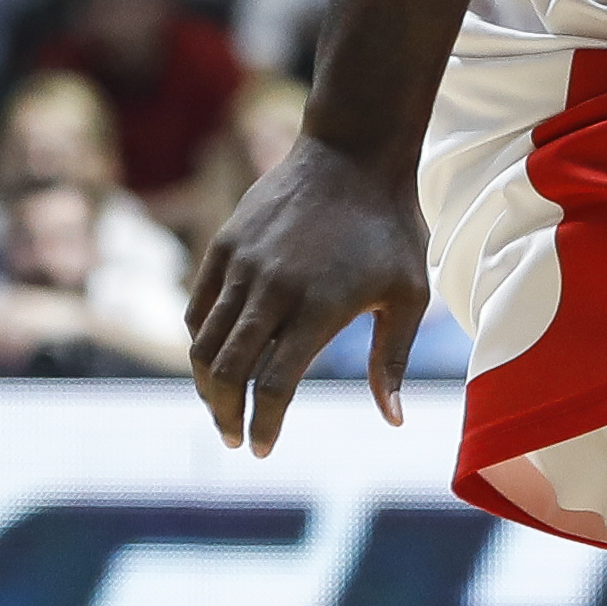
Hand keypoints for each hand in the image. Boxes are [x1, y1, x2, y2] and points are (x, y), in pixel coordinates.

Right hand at [186, 135, 430, 454]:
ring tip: (222, 405)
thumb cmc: (391, 230)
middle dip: (225, 413)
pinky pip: (198, 307)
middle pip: (226, 371)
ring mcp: (241, 266)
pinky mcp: (222, 246)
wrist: (354, 156)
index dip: (264, 425)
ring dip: (206, 384)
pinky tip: (216, 359)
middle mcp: (271, 290)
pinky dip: (200, 341)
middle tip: (234, 437)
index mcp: (318, 308)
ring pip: (202, 342)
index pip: (275, 385)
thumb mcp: (408, 295)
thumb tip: (393, 419)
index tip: (261, 449)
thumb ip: (391, 359)